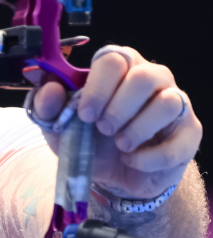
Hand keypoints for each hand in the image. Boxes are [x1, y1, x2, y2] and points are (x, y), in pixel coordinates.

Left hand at [29, 46, 200, 198]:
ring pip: (168, 102)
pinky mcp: (189, 132)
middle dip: (118, 107)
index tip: (84, 114)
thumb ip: (47, 106)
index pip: (113, 59)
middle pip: (144, 76)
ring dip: (137, 128)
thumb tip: (49, 88)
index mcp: (119, 70)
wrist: (112, 178)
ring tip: (120, 145)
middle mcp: (152, 79)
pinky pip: (179, 140)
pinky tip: (132, 160)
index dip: (97, 87)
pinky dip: (150, 156)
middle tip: (102, 129)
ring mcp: (176, 103)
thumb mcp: (58, 127)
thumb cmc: (89, 141)